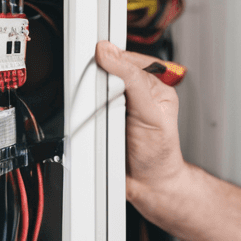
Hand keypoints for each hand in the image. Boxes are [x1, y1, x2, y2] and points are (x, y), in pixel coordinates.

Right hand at [95, 40, 187, 207]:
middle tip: (104, 100)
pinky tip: (92, 124)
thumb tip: (111, 55)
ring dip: (90, 103)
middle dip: (100, 84)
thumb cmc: (158, 152)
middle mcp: (135, 94)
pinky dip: (83, 116)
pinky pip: (84, 110)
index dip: (114, 60)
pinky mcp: (99, 121)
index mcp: (154, 86)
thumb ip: (133, 82)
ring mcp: (116, 107)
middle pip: (107, 73)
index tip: (98, 61)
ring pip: (93, 91)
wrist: (146, 185)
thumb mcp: (150, 113)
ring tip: (102, 118)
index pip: (129, 60)